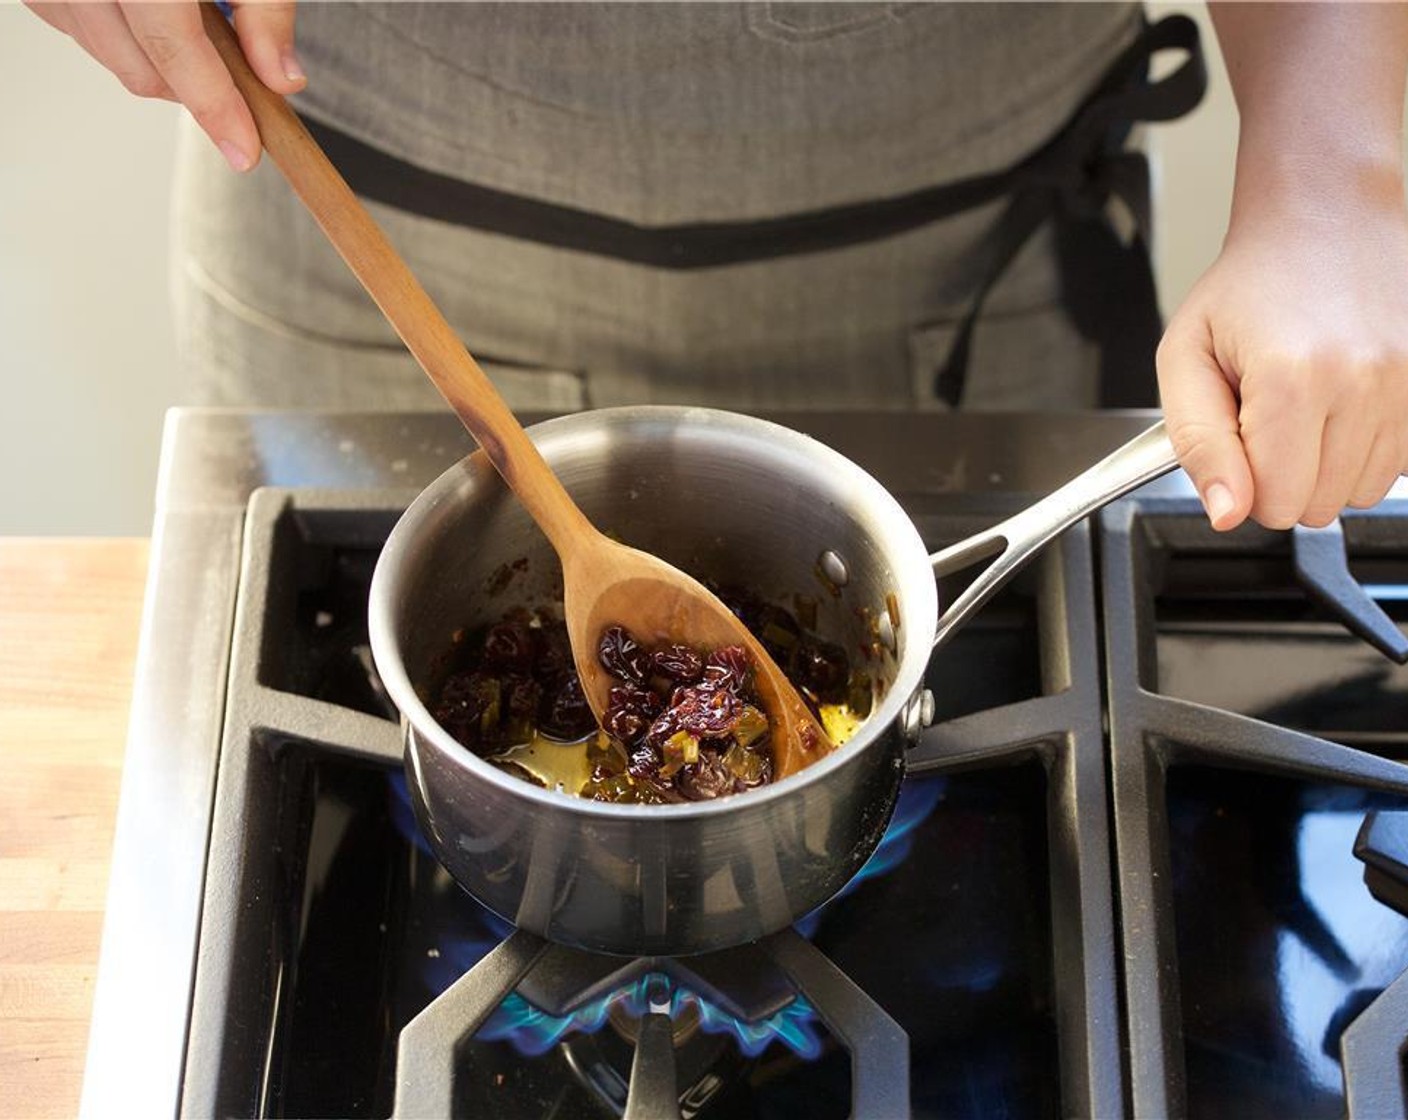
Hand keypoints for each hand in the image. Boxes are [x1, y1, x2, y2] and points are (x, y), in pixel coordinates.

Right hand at [24, 0, 303, 171]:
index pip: (172, 48)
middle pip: (141, 67)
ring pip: (110, 57)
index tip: (245, 150)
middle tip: (235, 62)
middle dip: (195, 86)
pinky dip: (120, 34)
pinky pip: (77, 30)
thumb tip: (282, 79)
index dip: (214, 106)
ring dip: (157, 60)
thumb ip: (265, 10)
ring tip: (188, 12)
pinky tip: (145, 5)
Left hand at [1157, 188, 1407, 530]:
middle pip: (1318, 506)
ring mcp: (1407, 383)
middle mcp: (1365, 381)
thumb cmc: (1248, 288)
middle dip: (1283, 476)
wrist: (1325, 223)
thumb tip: (1226, 513)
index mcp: (1293, 377)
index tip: (1238, 438)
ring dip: (1324, 466)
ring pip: (1360, 493)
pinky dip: (1361, 450)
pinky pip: (1396, 466)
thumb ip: (1198, 443)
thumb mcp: (1185, 358)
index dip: (1245, 484)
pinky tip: (1338, 405)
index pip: (1275, 504)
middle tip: (1267, 415)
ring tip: (1303, 406)